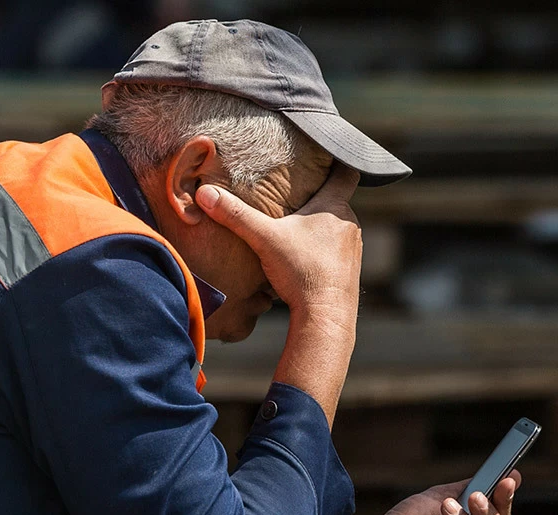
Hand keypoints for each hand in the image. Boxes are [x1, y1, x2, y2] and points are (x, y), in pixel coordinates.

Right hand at [195, 164, 362, 321]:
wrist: (325, 317)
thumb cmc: (300, 273)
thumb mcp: (263, 239)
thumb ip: (235, 215)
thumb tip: (204, 193)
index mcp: (333, 207)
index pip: (346, 173)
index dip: (337, 161)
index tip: (327, 154)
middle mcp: (349, 224)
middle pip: (336, 201)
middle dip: (318, 199)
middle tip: (298, 195)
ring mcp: (353, 249)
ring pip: (336, 229)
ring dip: (319, 228)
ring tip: (298, 230)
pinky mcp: (350, 272)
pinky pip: (336, 253)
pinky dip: (322, 251)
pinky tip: (303, 260)